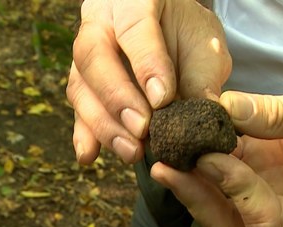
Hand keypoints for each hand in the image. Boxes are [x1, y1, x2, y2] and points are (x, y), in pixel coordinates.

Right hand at [66, 0, 230, 163]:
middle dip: (117, 97)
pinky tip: (89, 156)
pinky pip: (77, 109)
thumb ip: (202, 76)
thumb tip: (202, 114)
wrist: (172, 38)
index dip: (146, 64)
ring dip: (104, 124)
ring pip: (81, 87)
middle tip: (142, 129)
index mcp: (132, 1)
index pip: (134, 28)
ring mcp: (85, 56)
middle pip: (93, 57)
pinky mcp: (83, 86)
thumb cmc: (188, 36)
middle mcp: (99, 24)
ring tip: (132, 151)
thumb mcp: (205, 46)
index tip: (163, 98)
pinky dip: (84, 135)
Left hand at [151, 73, 282, 226]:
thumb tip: (220, 108)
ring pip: (224, 207)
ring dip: (193, 182)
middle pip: (235, 225)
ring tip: (164, 152)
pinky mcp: (267, 180)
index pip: (267, 216)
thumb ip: (275, 115)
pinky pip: (228, 179)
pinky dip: (206, 162)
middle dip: (197, 197)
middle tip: (164, 167)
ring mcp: (279, 200)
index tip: (206, 154)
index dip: (232, 188)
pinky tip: (184, 142)